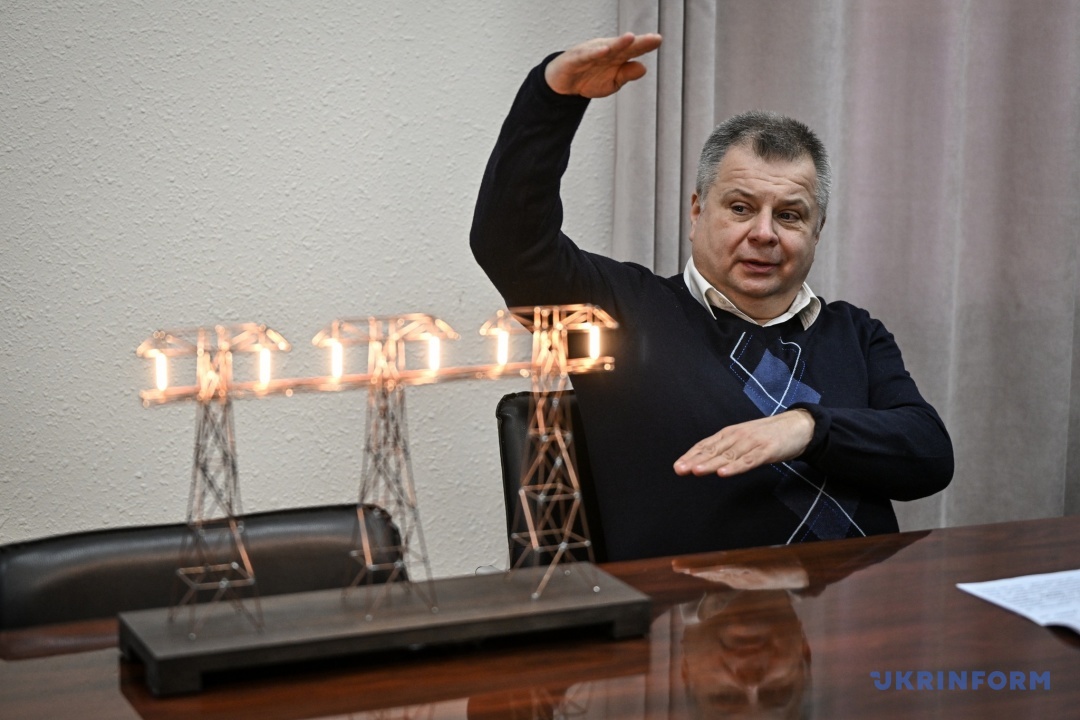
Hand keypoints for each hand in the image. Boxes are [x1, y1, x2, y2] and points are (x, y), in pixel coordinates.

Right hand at [545, 32, 661, 97]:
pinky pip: (586, 55)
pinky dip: (595, 53)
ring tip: (631, 38)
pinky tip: (605, 50)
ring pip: (606, 48)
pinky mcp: (575, 59)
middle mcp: (605, 51)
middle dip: (637, 42)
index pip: (632, 50)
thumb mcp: (612, 82)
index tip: (658, 40)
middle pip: (623, 46)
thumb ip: (626, 74)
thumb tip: (644, 68)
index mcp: (615, 56)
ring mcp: (590, 53)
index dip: (645, 45)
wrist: (563, 85)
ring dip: (618, 43)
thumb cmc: (589, 79)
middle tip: (652, 38)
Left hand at [673, 410, 814, 477]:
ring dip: (711, 464)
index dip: (691, 455)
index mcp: (730, 434)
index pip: (706, 445)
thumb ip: (728, 449)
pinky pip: (748, 461)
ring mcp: (752, 443)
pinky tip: (724, 472)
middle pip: (713, 450)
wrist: (798, 426)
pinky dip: (736, 467)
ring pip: (728, 456)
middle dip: (695, 460)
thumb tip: (706, 461)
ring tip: (696, 471)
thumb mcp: (744, 438)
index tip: (677, 466)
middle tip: (679, 469)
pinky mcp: (766, 450)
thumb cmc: (768, 435)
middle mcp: (738, 436)